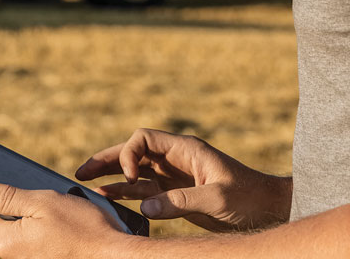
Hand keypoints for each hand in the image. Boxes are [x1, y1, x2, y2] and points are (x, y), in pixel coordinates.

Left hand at [0, 178, 136, 258]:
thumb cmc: (82, 228)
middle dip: (27, 208)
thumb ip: (4, 196)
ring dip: (43, 221)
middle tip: (52, 204)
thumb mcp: (41, 202)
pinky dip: (54, 233)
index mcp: (7, 242)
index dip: (3, 195)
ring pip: (29, 232)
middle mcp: (16, 258)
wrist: (113, 255)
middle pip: (10, 223)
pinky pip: (43, 243)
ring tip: (67, 217)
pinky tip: (72, 230)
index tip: (24, 191)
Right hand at [76, 128, 290, 232]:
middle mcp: (175, 159)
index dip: (128, 154)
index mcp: (185, 149)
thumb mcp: (216, 198)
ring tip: (85, 184)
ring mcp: (174, 177)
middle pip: (133, 152)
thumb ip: (179, 202)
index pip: (144, 139)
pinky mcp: (176, 195)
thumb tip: (143, 207)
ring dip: (111, 177)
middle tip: (81, 171)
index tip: (130, 177)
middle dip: (107, 160)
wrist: (268, 209)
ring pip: (135, 172)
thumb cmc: (248, 198)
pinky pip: (145, 191)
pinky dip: (126, 194)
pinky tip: (108, 198)